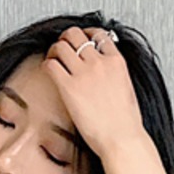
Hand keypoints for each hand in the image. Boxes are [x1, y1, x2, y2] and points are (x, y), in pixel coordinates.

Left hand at [41, 25, 144, 158]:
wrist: (121, 138)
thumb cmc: (125, 123)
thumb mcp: (126, 89)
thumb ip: (115, 76)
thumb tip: (108, 76)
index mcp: (116, 61)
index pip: (99, 34)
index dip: (86, 34)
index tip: (80, 40)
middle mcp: (99, 62)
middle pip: (76, 34)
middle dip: (66, 38)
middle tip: (62, 47)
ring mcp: (84, 73)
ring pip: (61, 45)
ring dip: (54, 50)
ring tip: (53, 59)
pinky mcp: (69, 87)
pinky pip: (51, 65)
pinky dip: (47, 64)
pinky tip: (48, 71)